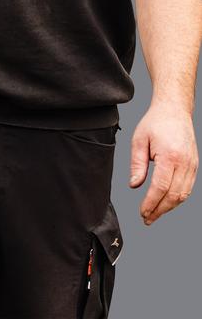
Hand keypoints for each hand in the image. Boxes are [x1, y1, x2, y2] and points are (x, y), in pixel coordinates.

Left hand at [128, 103, 198, 225]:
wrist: (174, 110)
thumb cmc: (155, 122)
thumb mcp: (139, 140)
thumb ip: (137, 164)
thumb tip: (135, 186)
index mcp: (169, 155)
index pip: (160, 187)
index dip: (151, 203)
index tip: (142, 212)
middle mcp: (184, 162)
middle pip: (173, 195)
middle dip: (159, 210)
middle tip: (146, 218)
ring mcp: (192, 164)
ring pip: (183, 194)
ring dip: (169, 207)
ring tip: (154, 213)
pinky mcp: (194, 165)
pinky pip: (187, 188)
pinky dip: (177, 198)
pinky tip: (166, 202)